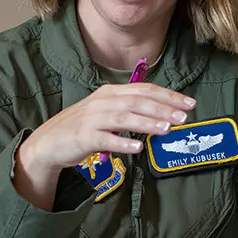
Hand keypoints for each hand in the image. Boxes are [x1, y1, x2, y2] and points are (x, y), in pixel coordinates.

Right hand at [21, 83, 194, 173]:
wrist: (49, 141)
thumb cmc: (82, 126)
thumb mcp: (105, 111)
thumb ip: (129, 110)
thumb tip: (162, 115)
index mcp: (110, 92)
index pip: (144, 89)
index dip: (168, 96)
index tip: (189, 103)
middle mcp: (102, 101)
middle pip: (137, 101)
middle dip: (163, 109)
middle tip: (184, 117)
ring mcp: (92, 119)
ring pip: (124, 118)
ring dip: (146, 123)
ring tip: (166, 129)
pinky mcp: (84, 137)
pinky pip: (106, 140)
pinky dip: (122, 143)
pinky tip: (137, 147)